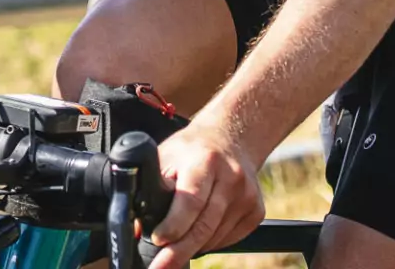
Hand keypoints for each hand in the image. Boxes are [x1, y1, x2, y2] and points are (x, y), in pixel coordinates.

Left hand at [147, 120, 265, 268]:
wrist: (231, 138)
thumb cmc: (192, 149)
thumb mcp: (167, 156)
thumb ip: (153, 186)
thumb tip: (137, 226)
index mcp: (205, 160)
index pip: (191, 199)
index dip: (173, 224)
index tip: (158, 239)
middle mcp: (231, 177)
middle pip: (205, 225)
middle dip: (179, 251)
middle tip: (160, 267)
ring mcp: (247, 195)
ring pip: (216, 236)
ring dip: (193, 247)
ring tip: (175, 248)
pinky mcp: (256, 210)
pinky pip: (230, 239)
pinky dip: (211, 243)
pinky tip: (199, 235)